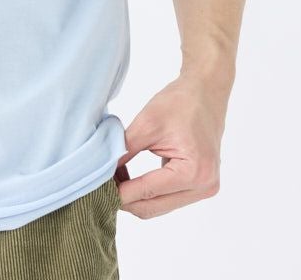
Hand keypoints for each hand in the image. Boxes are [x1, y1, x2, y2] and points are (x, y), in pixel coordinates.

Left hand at [114, 73, 225, 217]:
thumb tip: (102, 170)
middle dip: (125, 199)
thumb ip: (124, 149)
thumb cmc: (179, 103)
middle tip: (100, 185)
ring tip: (114, 179)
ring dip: (136, 197)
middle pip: (154, 207)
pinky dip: (149, 192)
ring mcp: (204, 189)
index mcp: (193, 172)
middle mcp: (203, 187)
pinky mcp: (200, 186)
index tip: (95, 187)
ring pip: (160, 206)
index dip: (119, 192)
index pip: (147, 192)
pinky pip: (168, 198)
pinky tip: (130, 179)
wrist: (205, 93)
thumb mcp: (146, 123)